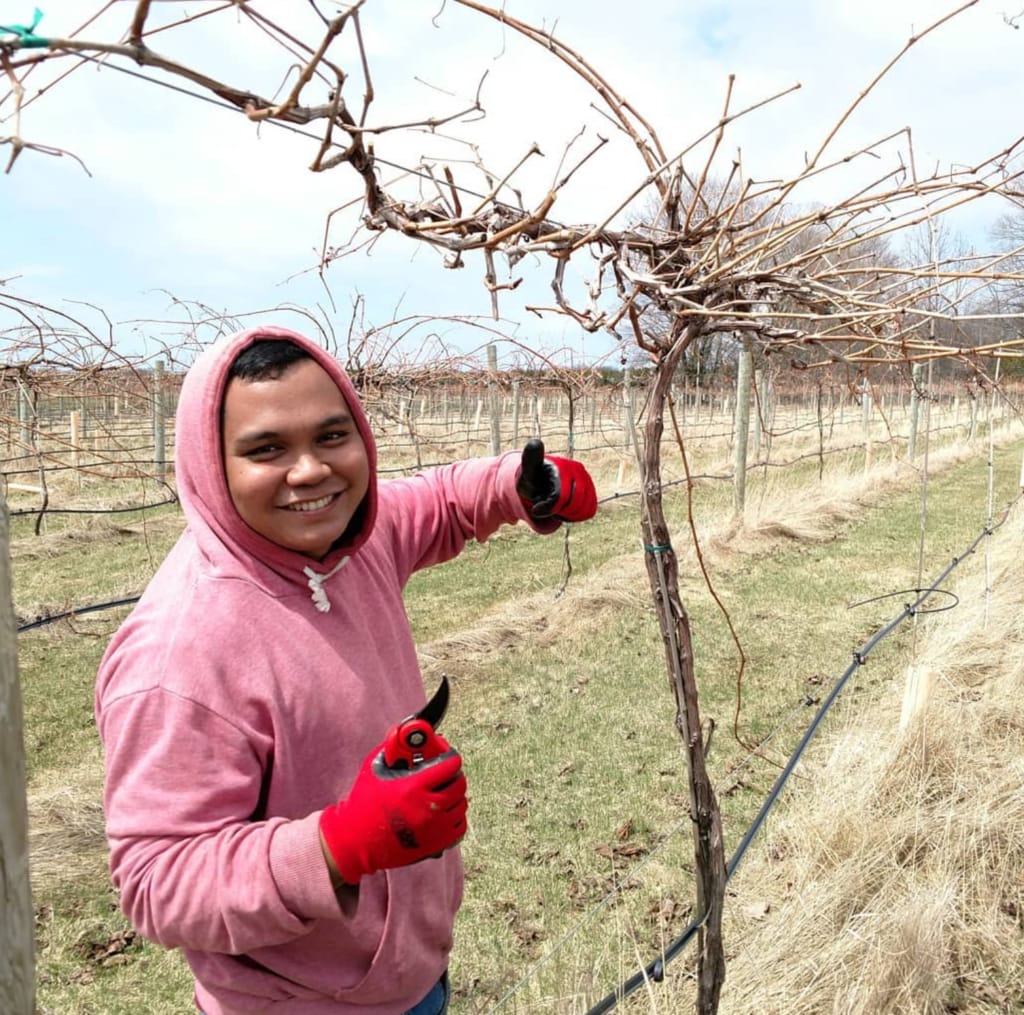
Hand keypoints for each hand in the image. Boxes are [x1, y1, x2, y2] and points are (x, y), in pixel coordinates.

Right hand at [319, 734, 467, 884]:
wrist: (355, 840)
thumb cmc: (363, 802)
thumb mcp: (374, 768)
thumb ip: (393, 746)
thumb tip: (407, 731)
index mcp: (413, 786)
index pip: (450, 764)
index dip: (448, 756)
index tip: (443, 757)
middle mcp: (428, 807)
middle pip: (459, 783)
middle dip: (452, 775)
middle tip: (442, 774)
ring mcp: (434, 828)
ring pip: (461, 804)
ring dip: (453, 796)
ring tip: (438, 793)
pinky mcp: (436, 844)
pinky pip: (460, 825)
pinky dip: (454, 817)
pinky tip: (440, 813)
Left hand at [516, 438, 596, 522]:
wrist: (540, 482)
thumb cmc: (532, 479)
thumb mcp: (527, 471)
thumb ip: (530, 460)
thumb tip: (535, 442)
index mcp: (563, 466)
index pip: (559, 497)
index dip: (548, 508)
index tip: (535, 509)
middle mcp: (578, 470)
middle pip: (574, 505)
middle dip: (559, 511)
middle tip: (547, 507)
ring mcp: (587, 480)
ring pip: (583, 509)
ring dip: (567, 515)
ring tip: (556, 507)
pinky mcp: (591, 491)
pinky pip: (590, 510)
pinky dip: (577, 516)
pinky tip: (566, 510)